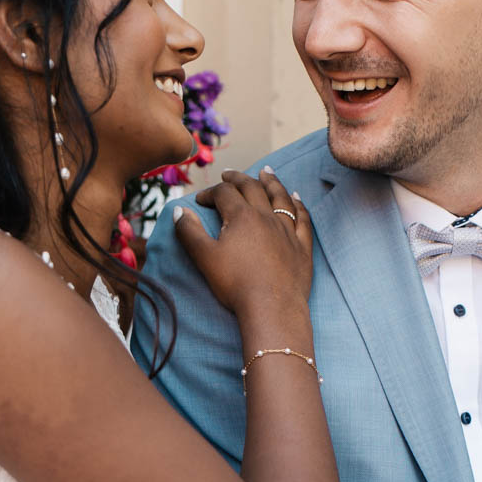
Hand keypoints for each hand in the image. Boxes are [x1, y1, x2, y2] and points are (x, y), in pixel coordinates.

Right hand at [173, 169, 312, 317]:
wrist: (272, 308)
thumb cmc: (235, 284)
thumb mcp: (204, 257)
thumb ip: (189, 231)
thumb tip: (179, 210)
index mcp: (242, 216)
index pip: (224, 194)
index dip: (210, 193)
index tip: (201, 200)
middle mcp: (266, 217)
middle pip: (252, 188)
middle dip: (238, 179)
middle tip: (229, 174)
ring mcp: (287, 230)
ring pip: (281, 197)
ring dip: (272, 182)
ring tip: (266, 172)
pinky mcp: (302, 247)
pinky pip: (303, 219)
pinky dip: (299, 205)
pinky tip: (296, 198)